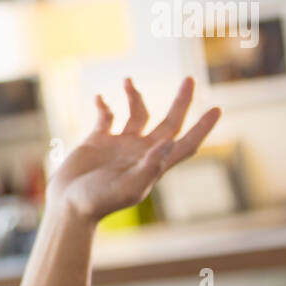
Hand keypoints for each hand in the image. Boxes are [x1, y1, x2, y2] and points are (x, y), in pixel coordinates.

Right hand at [48, 77, 220, 224]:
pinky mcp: (97, 142)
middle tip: (189, 80)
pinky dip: (104, 106)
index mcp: (154, 164)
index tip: (217, 109)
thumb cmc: (98, 202)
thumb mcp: (128, 187)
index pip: (186, 143)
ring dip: (135, 97)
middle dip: (180, 102)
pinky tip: (99, 99)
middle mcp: (140, 151)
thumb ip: (149, 167)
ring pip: (136, 114)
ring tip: (128, 81)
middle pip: (169, 122)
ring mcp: (119, 145)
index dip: (202, 128)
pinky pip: (105, 118)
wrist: (68, 205)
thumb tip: (168, 143)